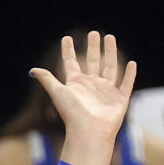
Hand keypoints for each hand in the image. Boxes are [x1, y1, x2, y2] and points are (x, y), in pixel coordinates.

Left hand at [30, 33, 136, 164]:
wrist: (89, 131)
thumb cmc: (72, 113)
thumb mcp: (58, 92)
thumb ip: (47, 79)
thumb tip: (32, 70)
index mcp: (75, 84)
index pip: (71, 63)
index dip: (68, 51)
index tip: (67, 38)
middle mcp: (91, 86)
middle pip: (93, 62)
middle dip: (93, 47)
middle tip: (94, 33)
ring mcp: (106, 92)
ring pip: (110, 67)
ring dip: (110, 53)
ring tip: (110, 37)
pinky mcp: (119, 99)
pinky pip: (126, 84)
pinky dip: (130, 74)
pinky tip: (132, 63)